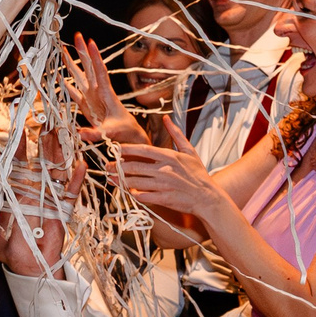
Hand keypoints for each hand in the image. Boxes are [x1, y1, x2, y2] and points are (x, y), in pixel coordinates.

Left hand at [0, 113, 80, 274]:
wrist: (28, 267)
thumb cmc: (10, 248)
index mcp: (18, 191)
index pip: (19, 164)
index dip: (20, 147)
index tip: (21, 129)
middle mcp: (35, 191)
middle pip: (42, 161)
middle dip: (46, 142)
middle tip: (49, 120)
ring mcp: (50, 199)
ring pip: (57, 171)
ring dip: (61, 153)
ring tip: (64, 134)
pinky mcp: (62, 211)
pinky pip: (70, 194)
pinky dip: (75, 181)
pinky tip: (80, 166)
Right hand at [68, 34, 149, 146]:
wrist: (128, 135)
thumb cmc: (125, 131)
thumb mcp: (112, 132)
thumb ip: (97, 133)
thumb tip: (81, 134)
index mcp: (106, 93)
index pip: (100, 70)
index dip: (95, 57)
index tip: (90, 42)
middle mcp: (98, 91)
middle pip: (89, 67)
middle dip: (82, 52)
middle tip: (77, 36)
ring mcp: (91, 97)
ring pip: (80, 76)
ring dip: (72, 64)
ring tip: (64, 51)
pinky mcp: (86, 105)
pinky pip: (75, 92)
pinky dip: (67, 85)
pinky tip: (60, 77)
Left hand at [113, 116, 227, 225]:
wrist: (208, 197)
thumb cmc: (198, 174)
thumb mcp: (189, 150)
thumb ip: (176, 134)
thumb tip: (166, 118)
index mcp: (169, 156)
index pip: (143, 150)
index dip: (127, 149)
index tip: (115, 149)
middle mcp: (165, 169)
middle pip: (135, 166)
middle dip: (118, 166)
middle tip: (107, 166)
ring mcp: (163, 185)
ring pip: (136, 182)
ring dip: (121, 180)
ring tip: (111, 178)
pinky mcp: (164, 199)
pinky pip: (143, 196)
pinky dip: (134, 194)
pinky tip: (127, 192)